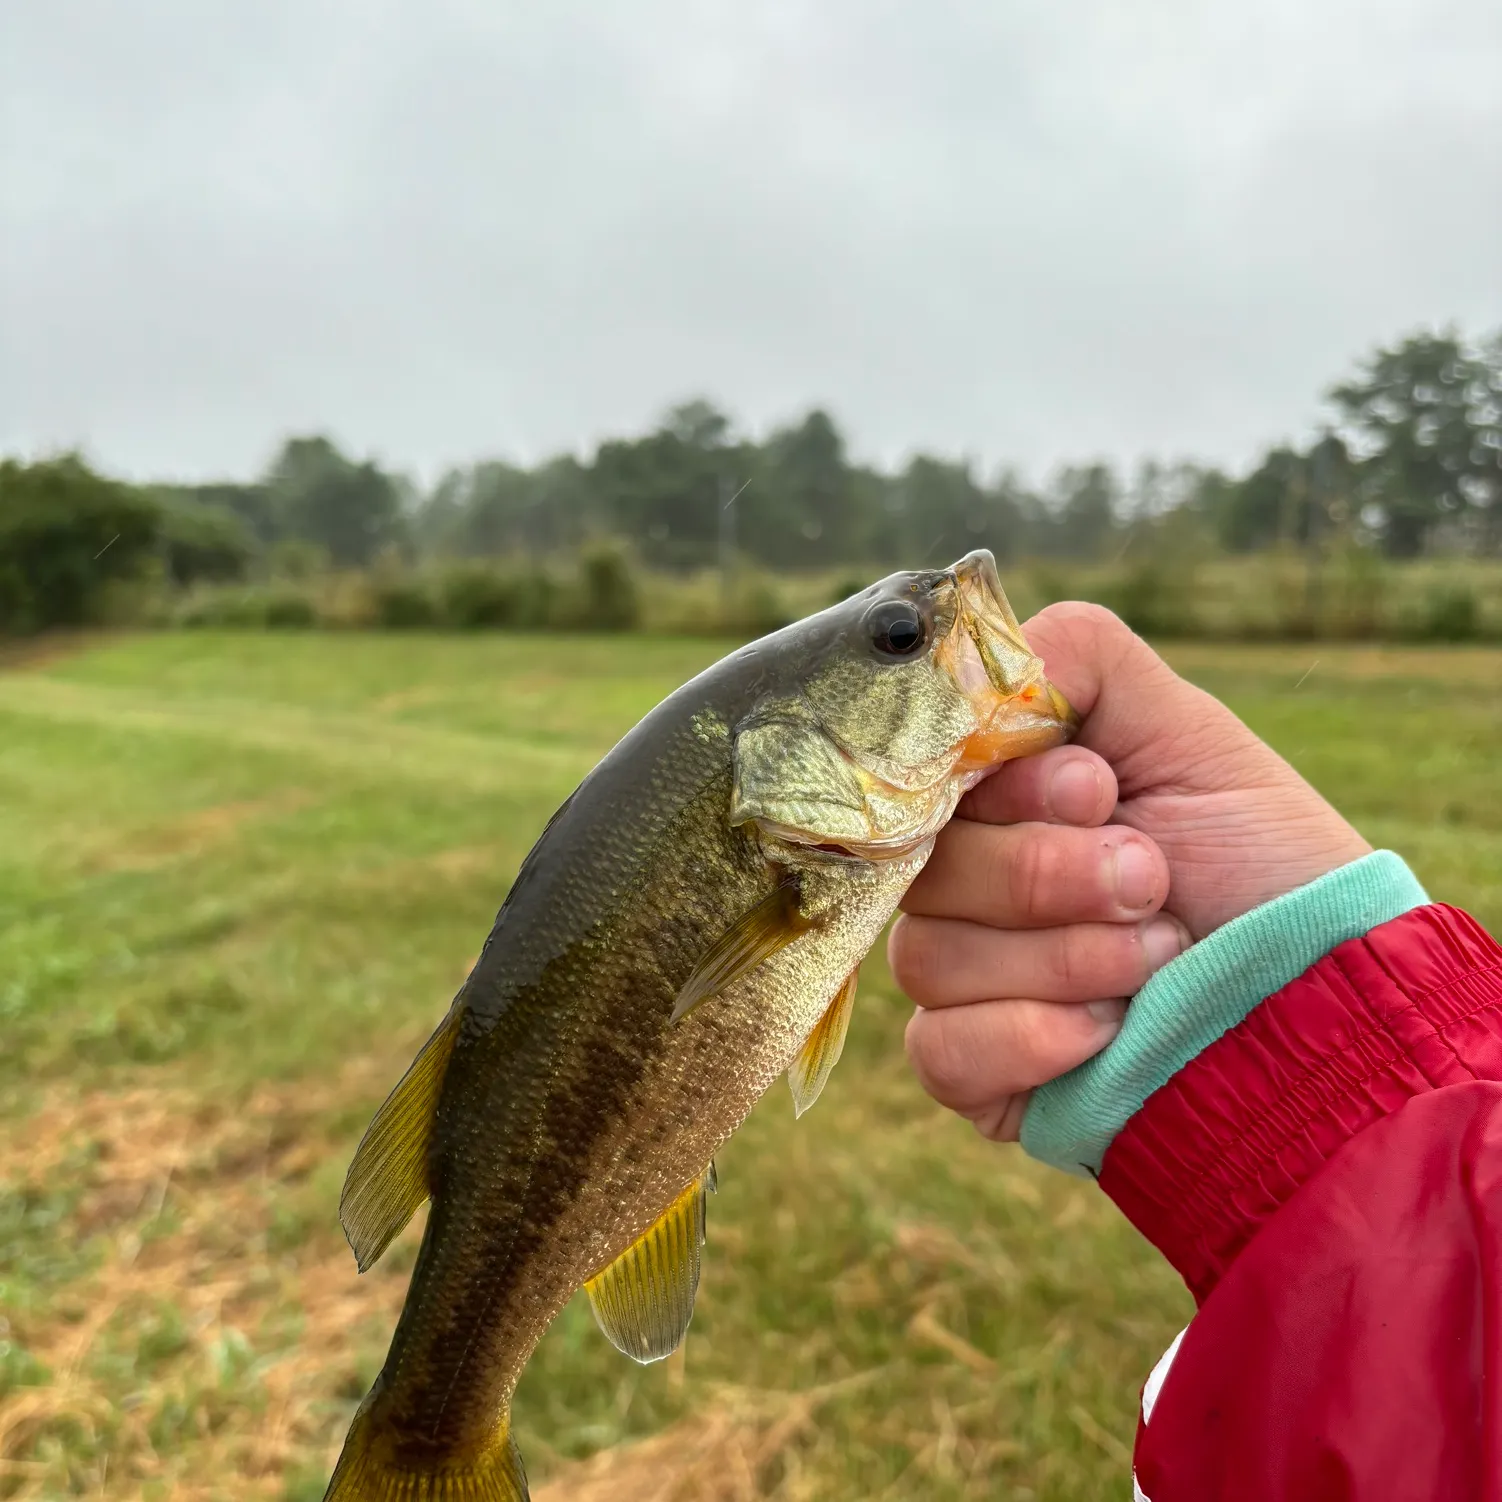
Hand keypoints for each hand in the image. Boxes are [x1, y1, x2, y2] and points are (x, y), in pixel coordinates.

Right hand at [892, 602, 1370, 1141]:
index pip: (923, 781)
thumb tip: (968, 670)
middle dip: (1050, 874)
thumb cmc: (1257, 858)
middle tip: (1151, 878)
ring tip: (1159, 957)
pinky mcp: (976, 1068)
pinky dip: (1030, 1037)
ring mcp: (966, 980)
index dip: (1005, 790)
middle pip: (923, 871)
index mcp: (999, 802)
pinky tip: (1108, 1029)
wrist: (1325, 999)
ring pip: (927, 958)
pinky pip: (938, 1050)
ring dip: (1064, 957)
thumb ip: (1076, 655)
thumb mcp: (1183, 727)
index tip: (1098, 790)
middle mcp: (967, 885)